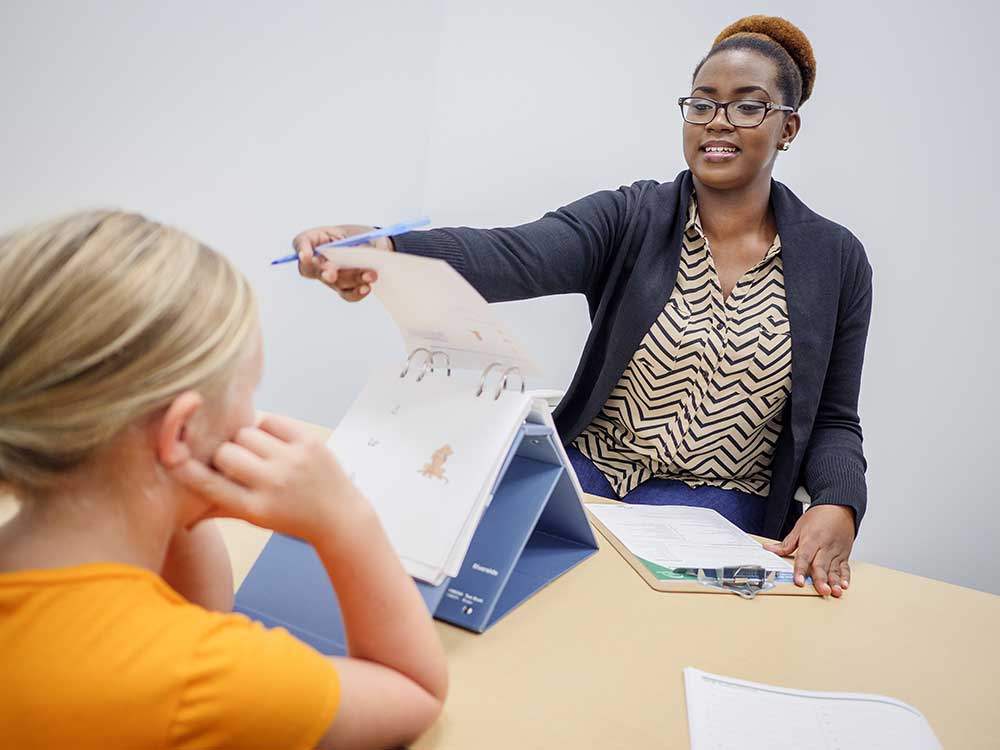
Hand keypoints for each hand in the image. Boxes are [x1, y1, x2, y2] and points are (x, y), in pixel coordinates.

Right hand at [168, 414, 368, 545]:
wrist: (339, 516)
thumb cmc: (289, 518)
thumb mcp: (254, 520)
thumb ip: (218, 510)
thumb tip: (181, 518)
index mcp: (254, 508)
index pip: (207, 484)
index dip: (185, 468)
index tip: (172, 456)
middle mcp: (272, 484)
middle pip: (224, 452)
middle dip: (224, 454)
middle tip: (234, 459)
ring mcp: (293, 461)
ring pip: (245, 433)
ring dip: (245, 440)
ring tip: (257, 452)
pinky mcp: (309, 441)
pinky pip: (270, 420)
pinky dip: (267, 427)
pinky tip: (273, 441)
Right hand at [292, 224, 392, 301]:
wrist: (373, 246)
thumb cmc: (360, 235)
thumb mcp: (359, 231)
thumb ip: (358, 241)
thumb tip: (367, 252)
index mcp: (316, 239)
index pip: (301, 243)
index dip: (302, 249)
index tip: (306, 254)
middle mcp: (318, 260)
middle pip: (315, 269)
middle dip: (325, 272)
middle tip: (332, 274)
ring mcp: (329, 276)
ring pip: (334, 282)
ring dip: (352, 279)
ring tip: (368, 275)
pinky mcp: (343, 287)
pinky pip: (346, 294)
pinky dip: (356, 292)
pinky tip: (366, 287)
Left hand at [763, 505, 855, 596]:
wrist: (839, 507)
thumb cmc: (819, 517)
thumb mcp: (799, 527)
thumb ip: (786, 543)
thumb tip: (769, 549)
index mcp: (811, 539)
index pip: (804, 557)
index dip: (801, 570)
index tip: (799, 581)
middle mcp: (824, 546)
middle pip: (821, 565)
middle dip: (821, 579)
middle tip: (822, 590)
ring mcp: (835, 551)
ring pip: (835, 569)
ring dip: (835, 581)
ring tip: (834, 592)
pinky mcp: (844, 555)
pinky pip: (845, 567)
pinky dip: (846, 577)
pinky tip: (844, 585)